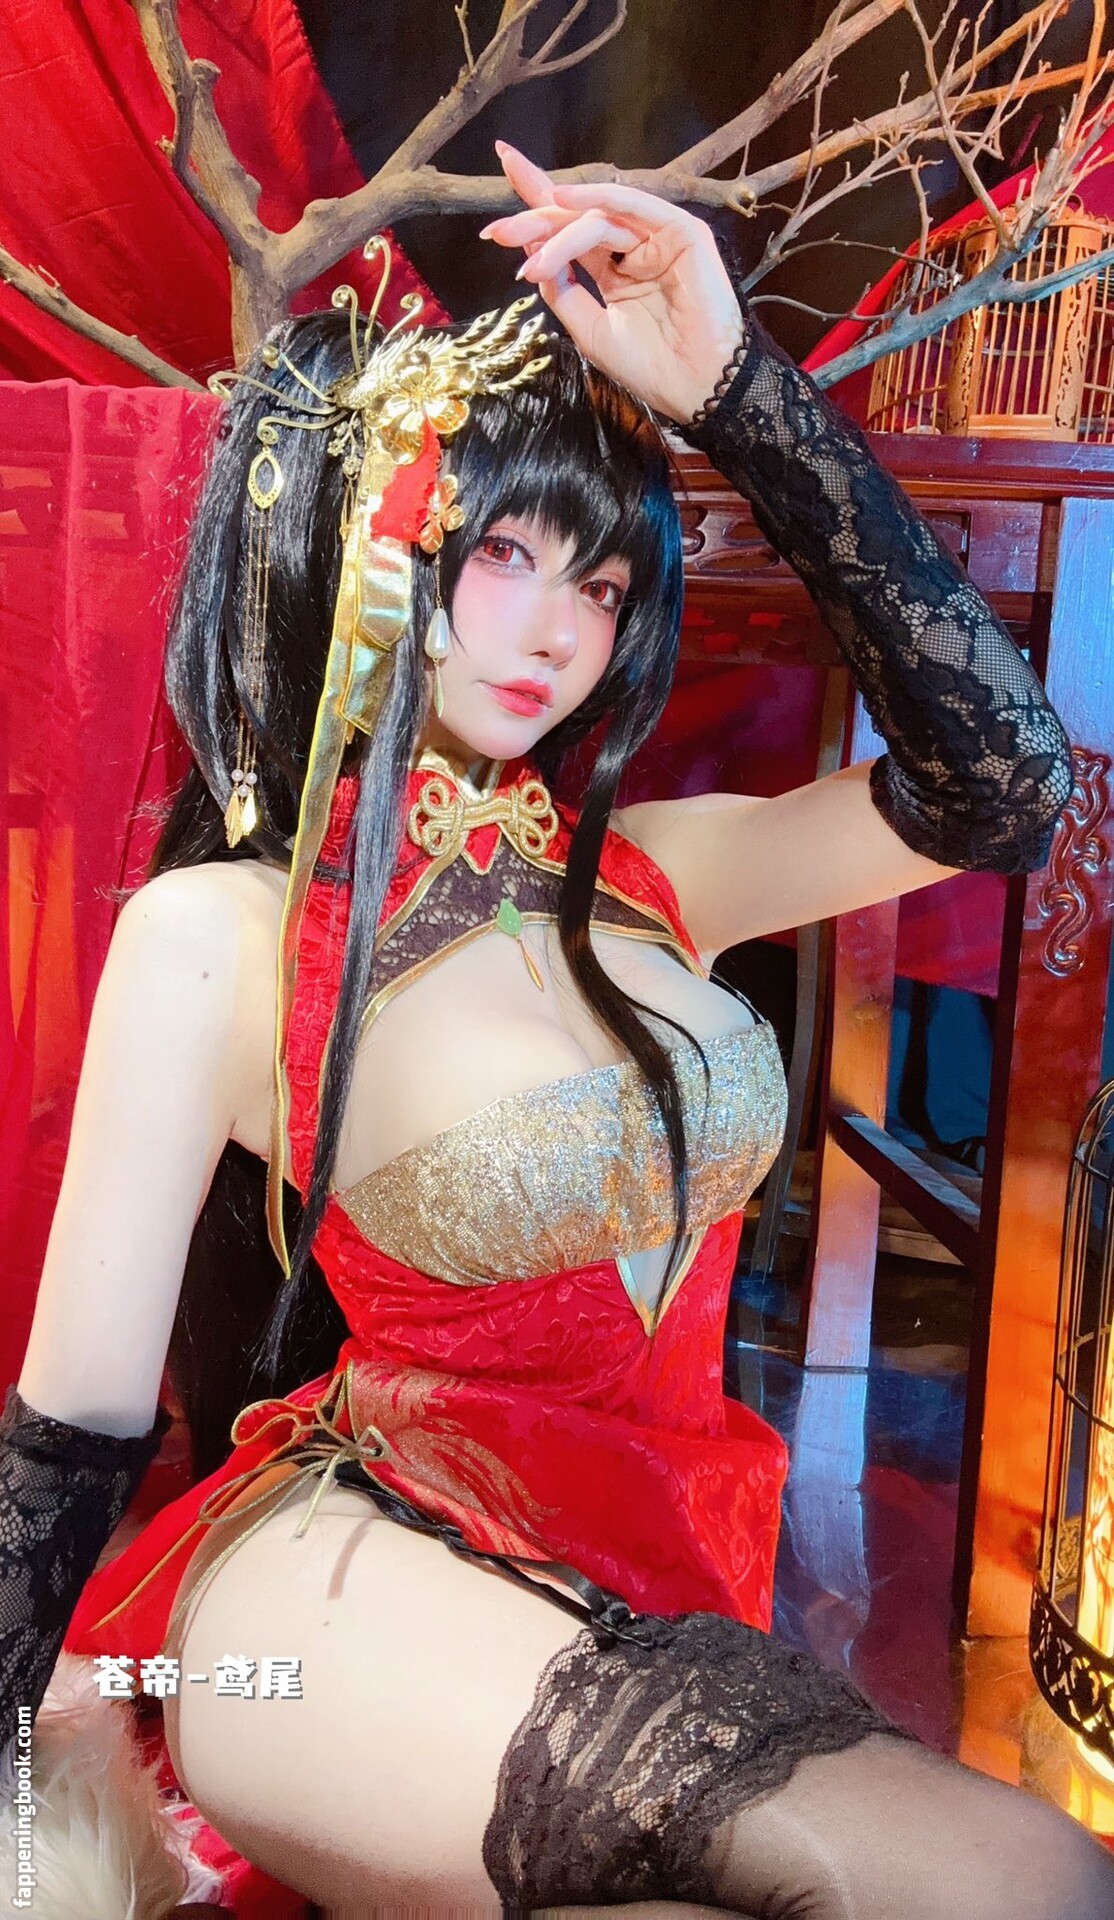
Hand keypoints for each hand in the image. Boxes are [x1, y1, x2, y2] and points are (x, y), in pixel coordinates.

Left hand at [480, 143, 744, 425]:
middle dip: (533, 220)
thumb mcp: (590, 329)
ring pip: (597, 218)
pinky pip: (633, 205)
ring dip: (556, 230)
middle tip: (496, 232)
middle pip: (577, 220)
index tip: (497, 199)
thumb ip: (562, 290)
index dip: (535, 211)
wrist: (697, 387)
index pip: (571, 231)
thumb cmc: (651, 367)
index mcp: (615, 269)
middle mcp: (634, 247)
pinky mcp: (681, 231)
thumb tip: (529, 254)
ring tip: (527, 255)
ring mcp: (658, 236)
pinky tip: (564, 200)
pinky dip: (598, 199)